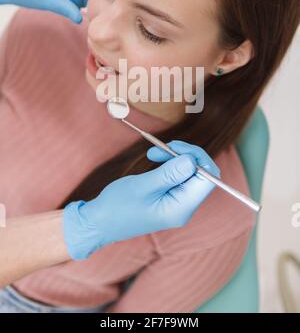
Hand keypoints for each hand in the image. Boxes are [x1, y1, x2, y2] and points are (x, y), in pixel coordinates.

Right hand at [63, 140, 220, 259]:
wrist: (99, 223)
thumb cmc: (117, 207)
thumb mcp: (143, 186)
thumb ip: (170, 173)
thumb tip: (193, 160)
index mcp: (181, 208)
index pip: (208, 178)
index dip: (198, 157)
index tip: (176, 147)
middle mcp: (184, 207)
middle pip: (201, 174)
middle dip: (185, 155)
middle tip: (163, 146)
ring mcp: (177, 203)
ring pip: (190, 172)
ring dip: (175, 157)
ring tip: (153, 153)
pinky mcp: (169, 198)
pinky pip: (179, 176)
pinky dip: (170, 164)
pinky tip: (155, 160)